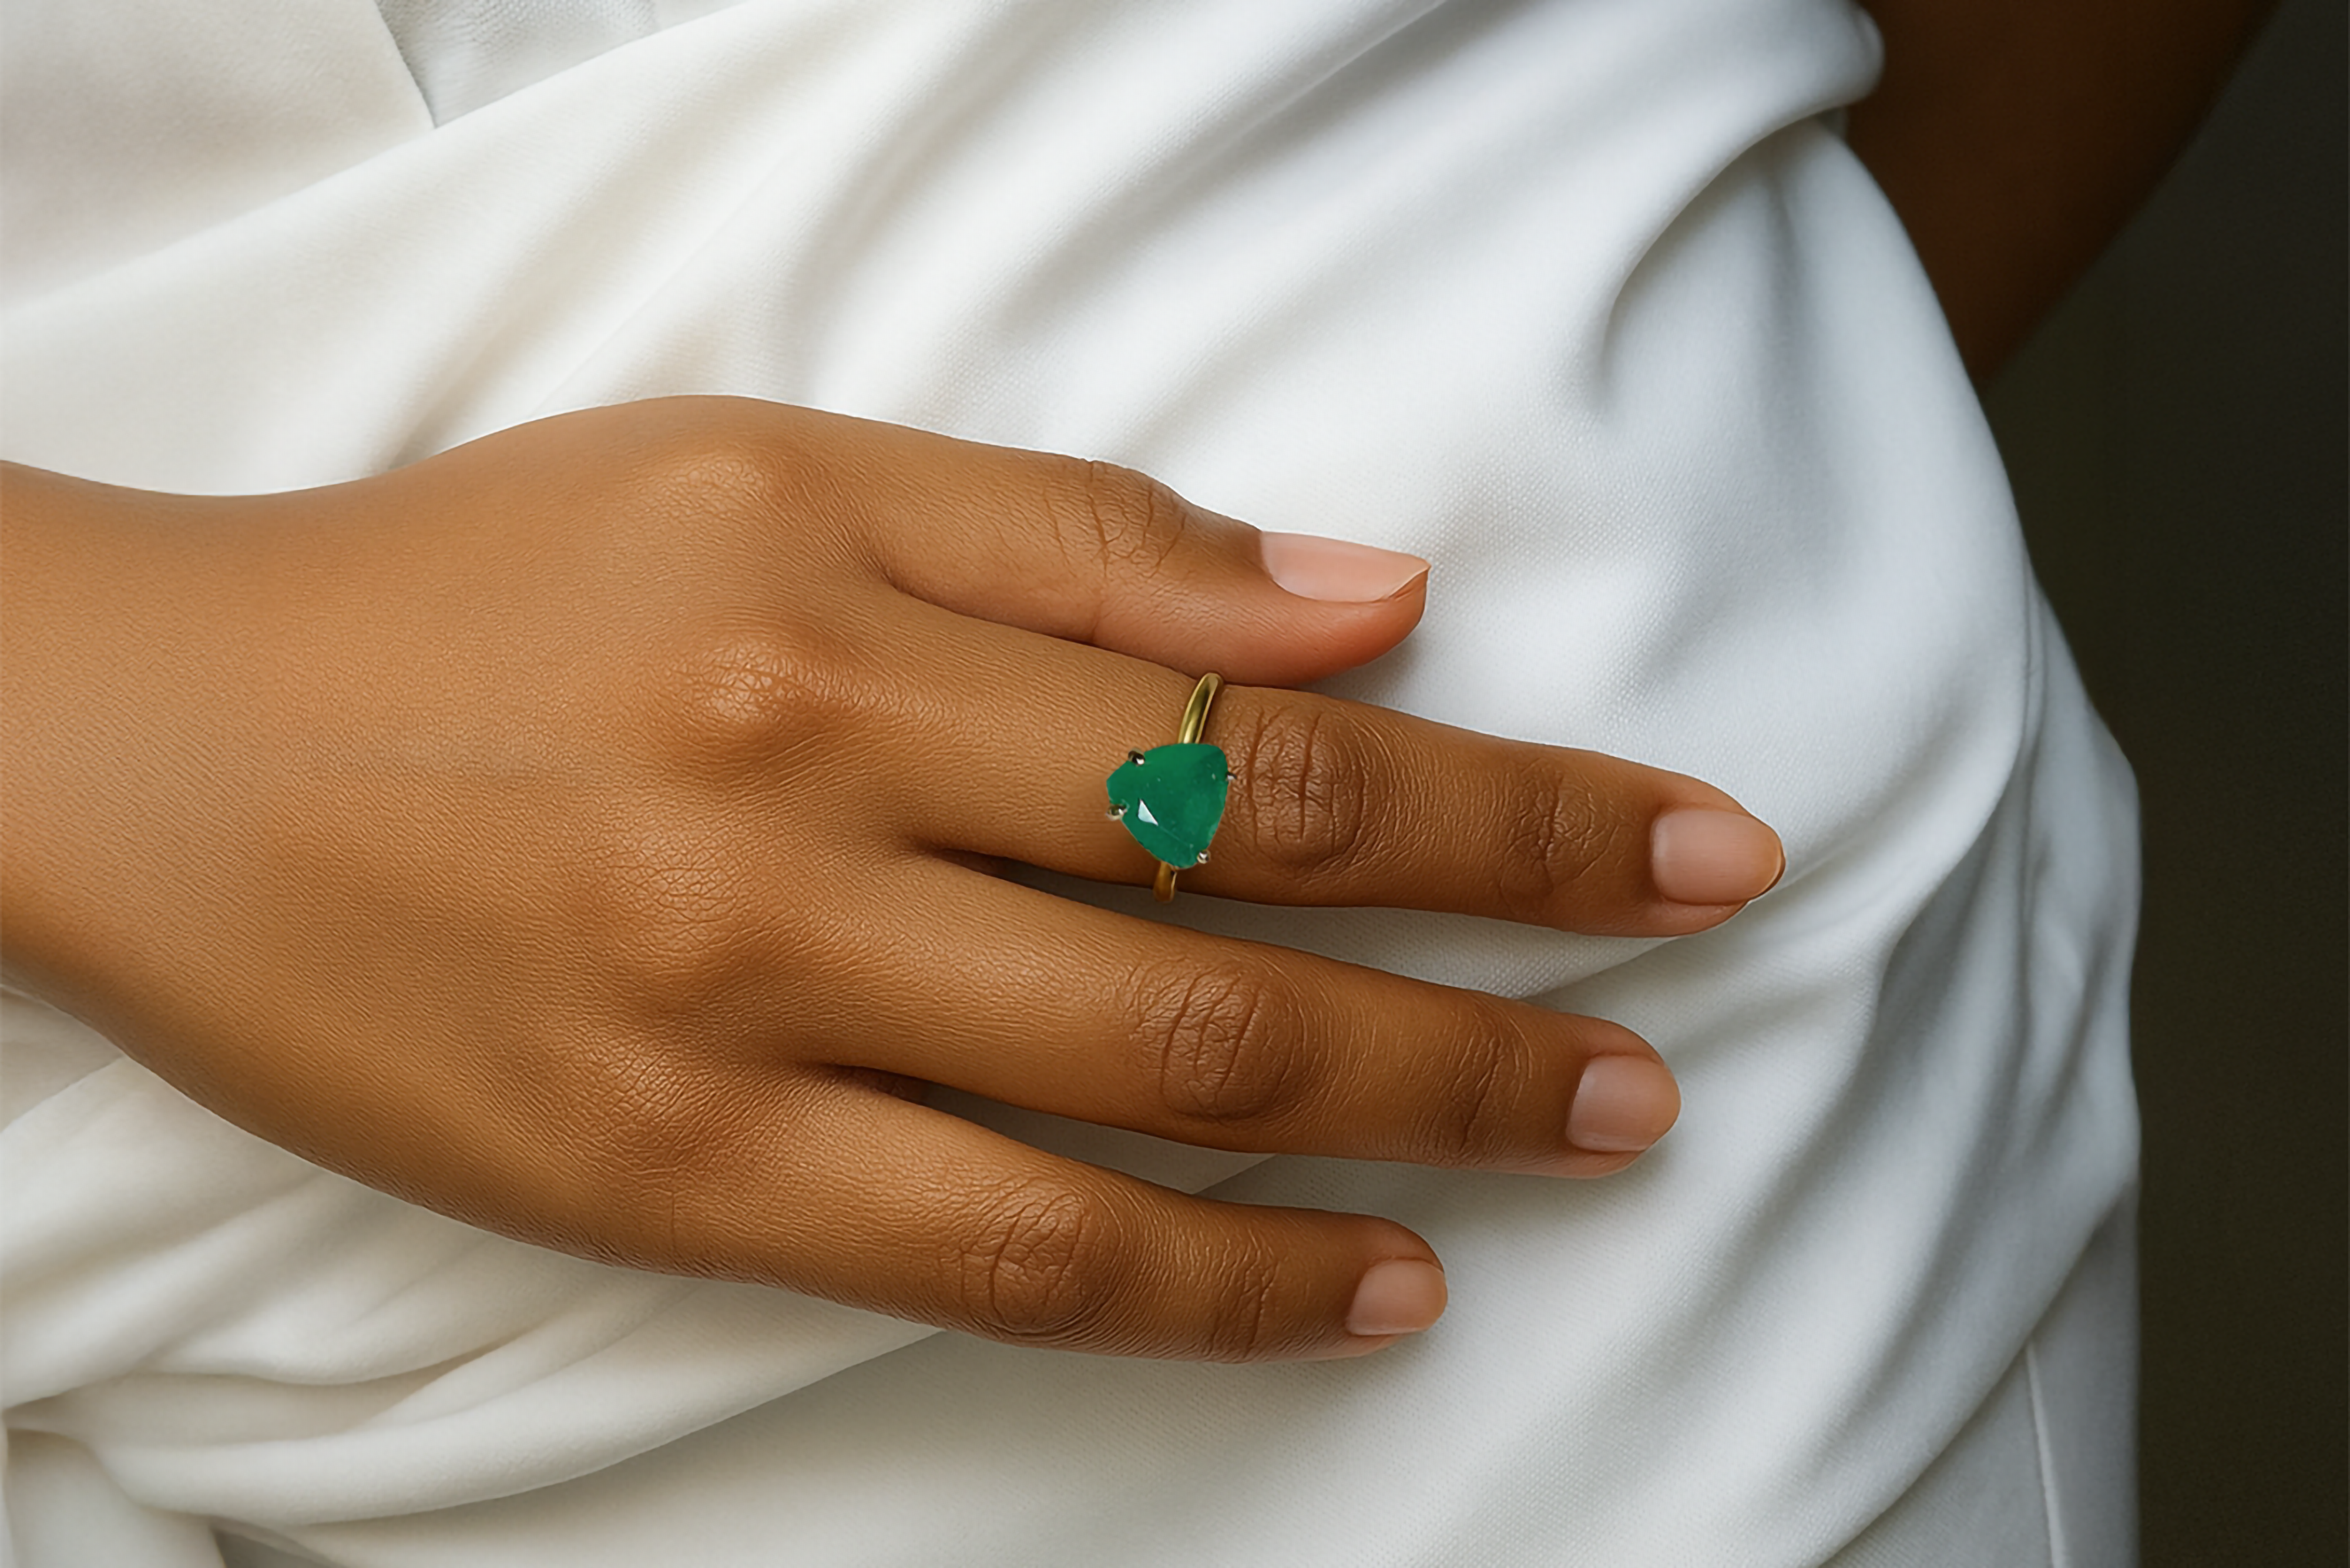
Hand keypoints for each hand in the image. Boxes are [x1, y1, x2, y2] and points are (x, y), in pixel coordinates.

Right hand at [0, 398, 1781, 1359]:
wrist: (159, 743)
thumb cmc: (486, 582)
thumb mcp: (773, 473)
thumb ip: (1078, 540)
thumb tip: (1366, 606)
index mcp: (839, 619)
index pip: (1258, 732)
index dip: (1502, 800)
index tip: (1678, 843)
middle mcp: (799, 822)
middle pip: (1236, 920)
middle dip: (1501, 982)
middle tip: (1679, 1023)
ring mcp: (730, 1020)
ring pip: (1138, 1115)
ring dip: (1399, 1143)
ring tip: (1577, 1142)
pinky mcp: (662, 1181)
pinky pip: (989, 1260)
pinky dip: (1203, 1284)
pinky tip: (1357, 1284)